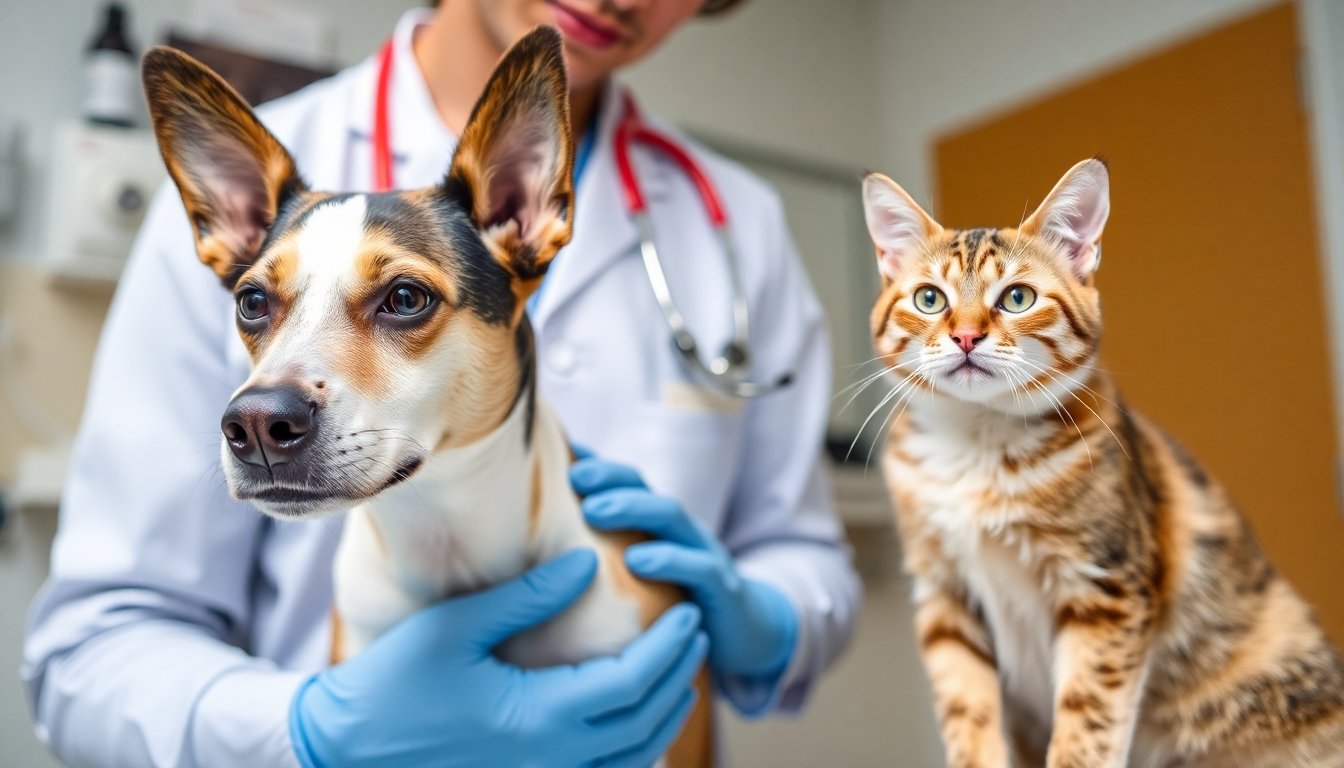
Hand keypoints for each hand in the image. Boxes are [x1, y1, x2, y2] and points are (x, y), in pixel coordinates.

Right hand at [290, 549, 707, 767]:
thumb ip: (530, 596)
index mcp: (542, 717)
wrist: (342, 751)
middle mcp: (553, 759)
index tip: (690, 613)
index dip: (669, 647)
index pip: (633, 682)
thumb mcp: (459, 629)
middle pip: (644, 721)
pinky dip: (632, 750)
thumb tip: (589, 564)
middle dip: (679, 676)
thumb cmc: (393, 686)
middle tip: (696, 635)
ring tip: (679, 675)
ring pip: (631, 757)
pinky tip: (635, 725)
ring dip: (663, 715)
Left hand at [572, 456, 797, 682]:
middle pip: (647, 490)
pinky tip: (637, 562)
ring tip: (593, 511)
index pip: (629, 483)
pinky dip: (669, 561)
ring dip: (633, 509)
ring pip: (672, 519)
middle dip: (610, 479)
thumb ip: (604, 550)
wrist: (743, 634)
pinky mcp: (722, 589)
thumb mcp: (641, 572)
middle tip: (573, 477)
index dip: (598, 467)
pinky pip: (699, 568)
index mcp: (658, 525)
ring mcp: (705, 554)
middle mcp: (681, 531)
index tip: (563, 457)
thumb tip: (549, 532)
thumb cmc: (677, 601)